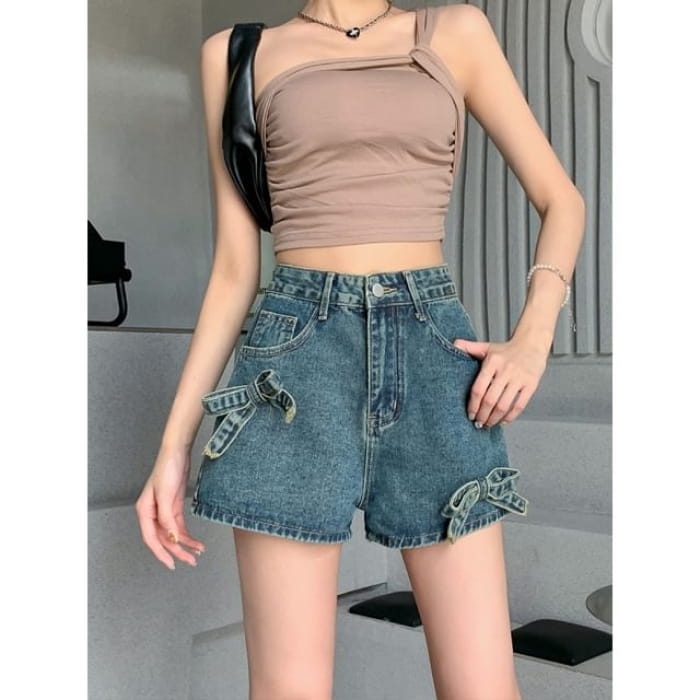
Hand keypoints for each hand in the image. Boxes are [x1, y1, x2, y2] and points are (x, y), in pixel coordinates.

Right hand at [135, 446, 205, 569]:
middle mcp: (152, 513)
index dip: (161, 553)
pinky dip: (187, 534)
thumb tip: (172, 538)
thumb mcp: (166, 494)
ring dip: (185, 544)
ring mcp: (164, 511)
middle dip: (177, 551)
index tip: (172, 564)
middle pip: (163, 538)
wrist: (178, 452)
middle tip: (191, 561)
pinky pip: (179, 526)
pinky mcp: (173, 507)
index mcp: (145, 511)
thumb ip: (167, 518)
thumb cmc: (167, 468)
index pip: (151, 538)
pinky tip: (196, 541)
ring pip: (173, 534)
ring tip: (198, 553)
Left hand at [453, 336, 547, 427]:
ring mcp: (520, 377)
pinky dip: (510, 416)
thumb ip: (468, 347)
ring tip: (488, 424)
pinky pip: (519, 405)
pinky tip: (503, 421)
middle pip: (490, 400)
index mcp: (493, 361)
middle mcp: (506, 369)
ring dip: (494, 418)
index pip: (478, 388)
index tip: (470, 414)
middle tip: (478, 423)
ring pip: (504, 405)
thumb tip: (452, 345)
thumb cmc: (506, 350)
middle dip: (482, 415)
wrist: (532, 343)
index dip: (473, 405)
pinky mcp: (531, 384)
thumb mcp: (487, 347)